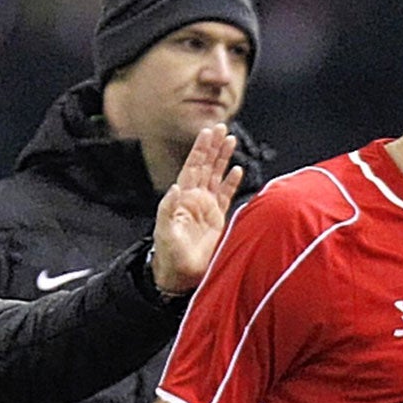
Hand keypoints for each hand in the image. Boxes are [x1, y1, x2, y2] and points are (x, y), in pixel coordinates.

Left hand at [150, 123, 243, 294]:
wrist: (180, 274)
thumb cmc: (169, 254)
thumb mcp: (165, 231)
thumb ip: (168, 208)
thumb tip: (176, 187)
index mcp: (182, 198)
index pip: (193, 166)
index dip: (200, 149)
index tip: (208, 132)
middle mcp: (195, 199)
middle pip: (206, 166)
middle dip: (214, 147)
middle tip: (221, 128)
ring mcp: (207, 208)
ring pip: (217, 176)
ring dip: (223, 159)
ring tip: (231, 140)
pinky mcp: (217, 220)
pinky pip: (226, 196)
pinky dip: (231, 183)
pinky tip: (237, 170)